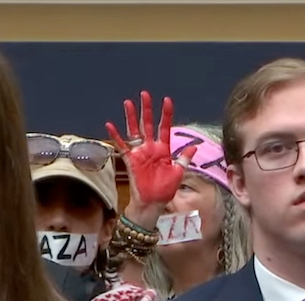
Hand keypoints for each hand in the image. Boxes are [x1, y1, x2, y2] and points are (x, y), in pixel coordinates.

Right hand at [105, 91, 196, 229]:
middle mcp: (151, 148)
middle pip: (147, 124)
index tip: (167, 100)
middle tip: (144, 94)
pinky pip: (122, 145)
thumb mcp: (178, 172)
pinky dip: (116, 136)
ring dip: (131, 117)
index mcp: (163, 149)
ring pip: (134, 130)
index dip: (166, 114)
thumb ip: (184, 158)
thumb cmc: (165, 190)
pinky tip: (110, 125)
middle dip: (147, 109)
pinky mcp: (130, 160)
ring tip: (128, 102)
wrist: (152, 203)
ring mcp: (139, 153)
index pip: (164, 127)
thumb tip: (194, 146)